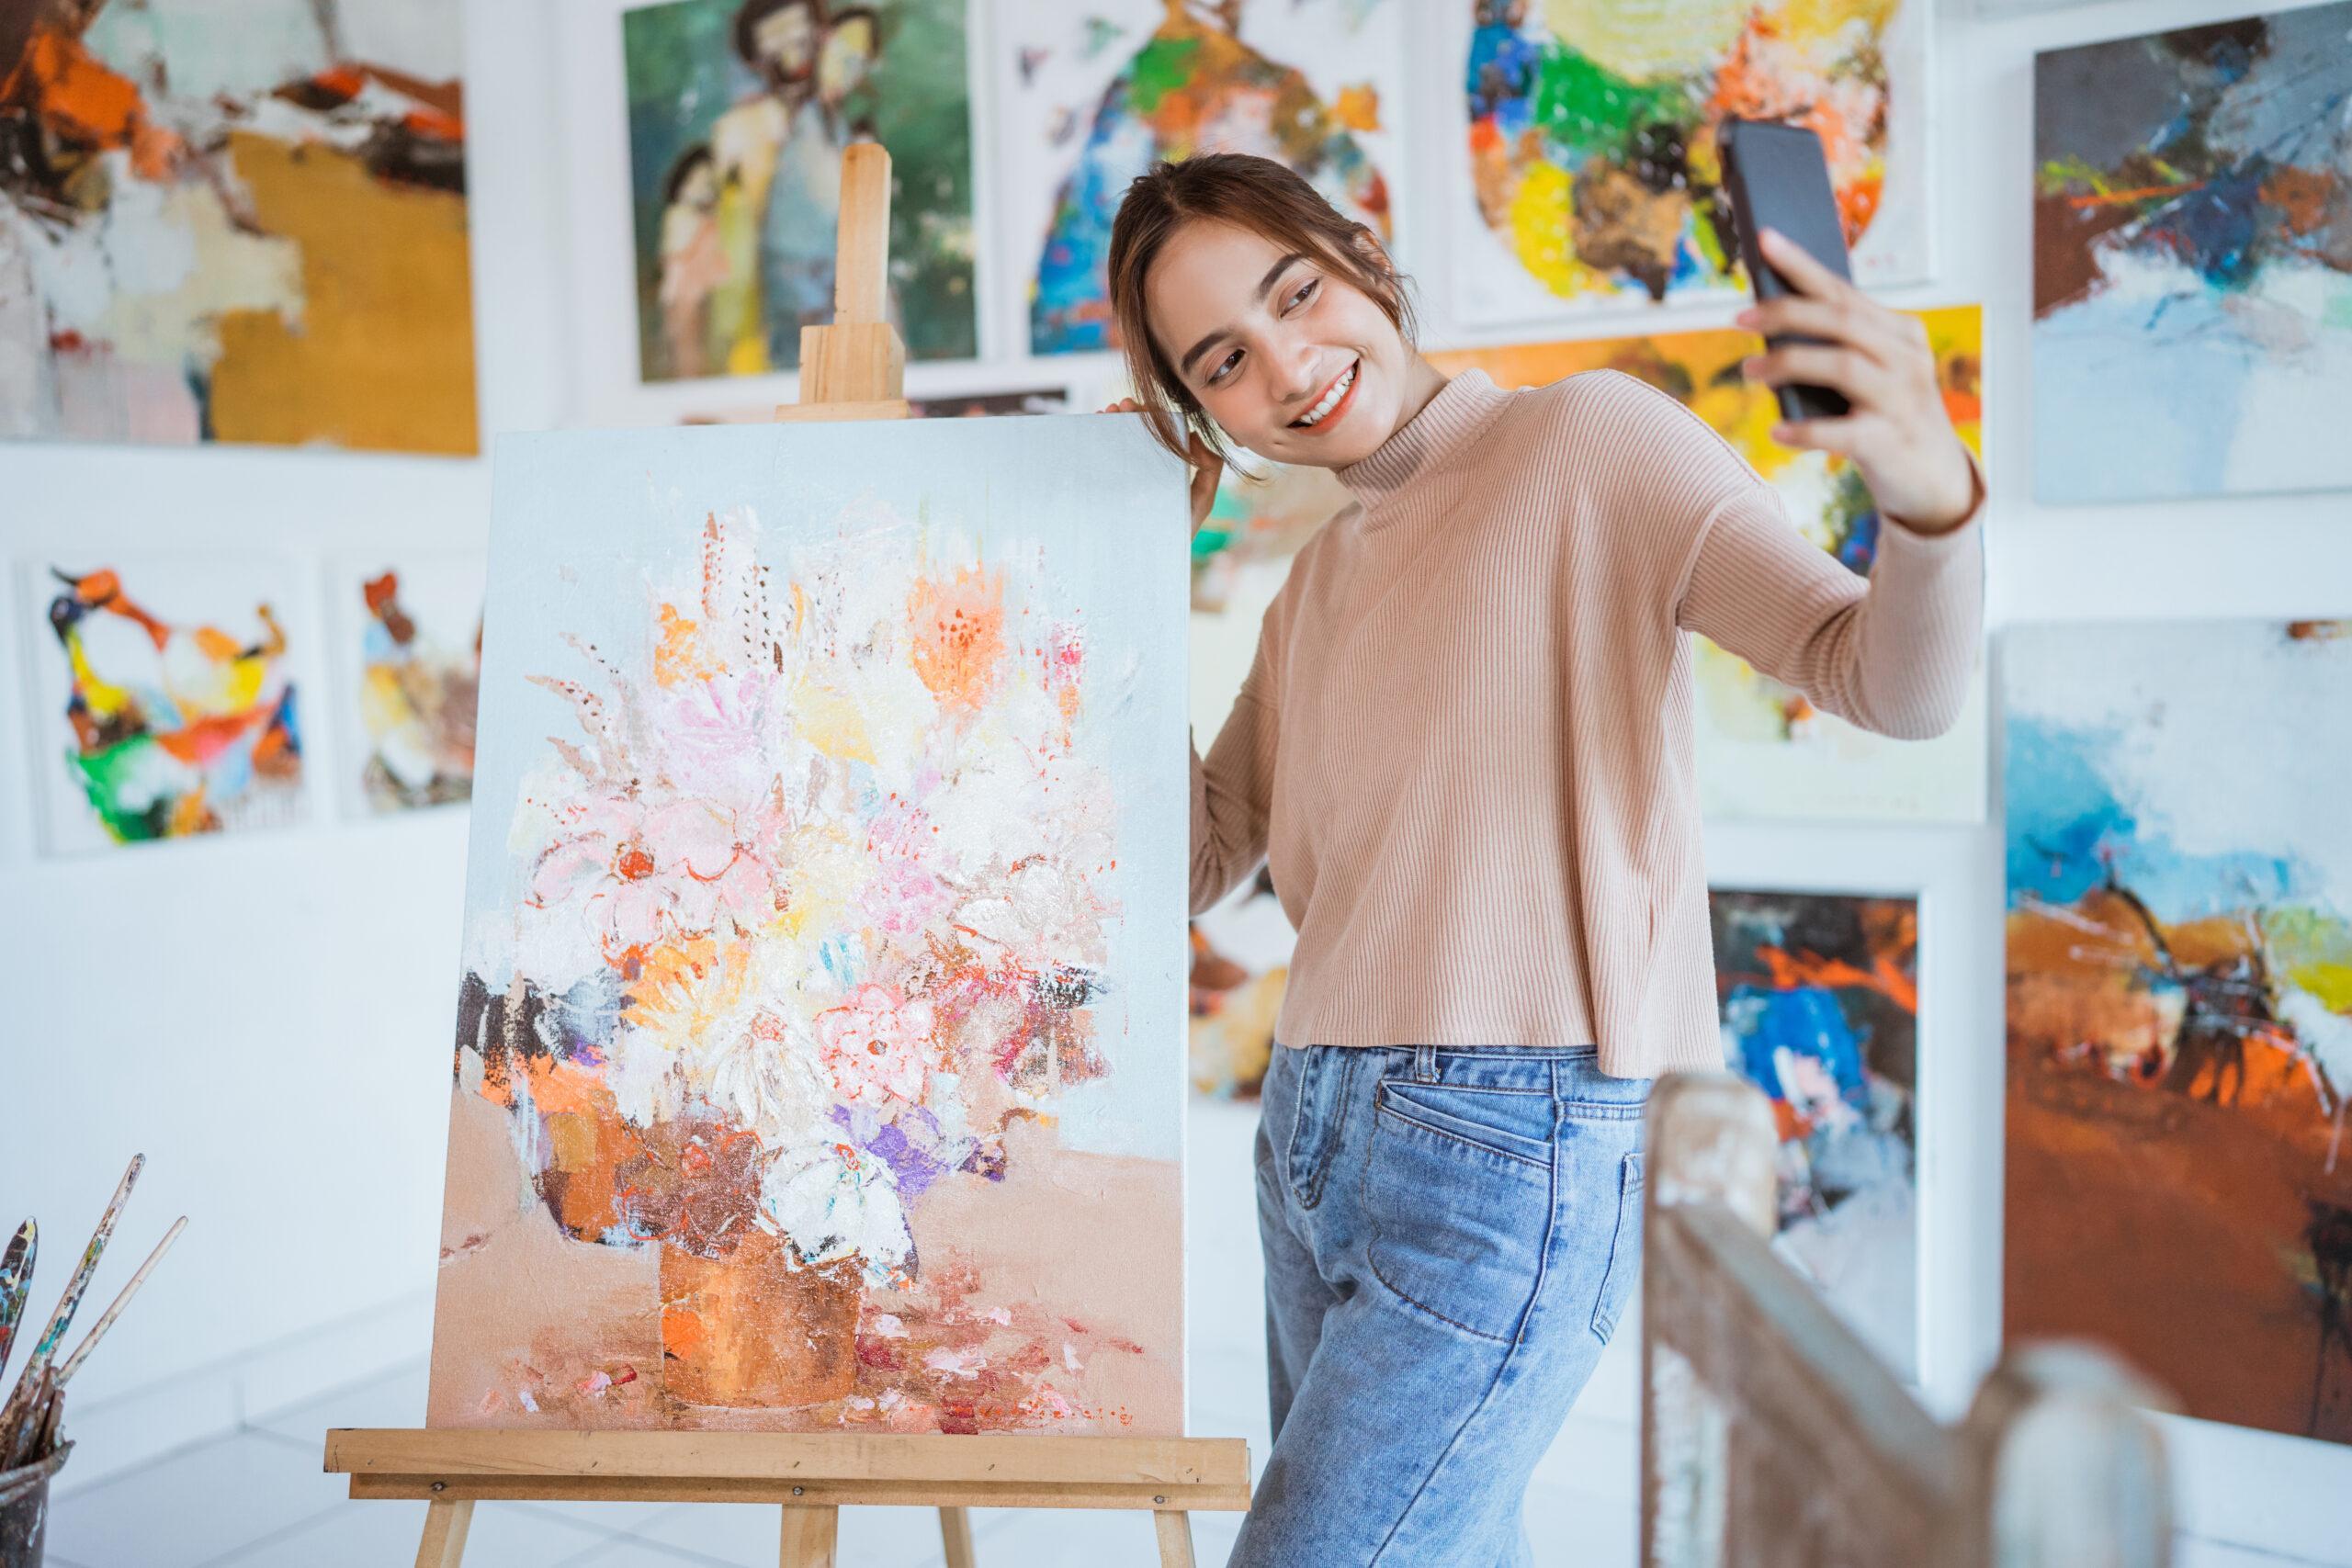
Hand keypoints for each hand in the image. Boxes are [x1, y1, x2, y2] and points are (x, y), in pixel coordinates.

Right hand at [1102, 397, 1223, 537]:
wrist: (1151, 561)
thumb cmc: (1179, 532)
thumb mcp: (1202, 501)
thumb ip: (1209, 470)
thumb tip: (1196, 436)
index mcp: (1167, 467)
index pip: (1159, 435)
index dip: (1150, 417)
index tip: (1139, 407)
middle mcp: (1146, 469)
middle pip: (1137, 434)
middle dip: (1128, 416)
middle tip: (1121, 406)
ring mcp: (1126, 479)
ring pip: (1118, 443)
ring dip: (1112, 423)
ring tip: (1108, 413)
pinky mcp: (1108, 490)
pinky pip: (1101, 460)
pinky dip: (1097, 440)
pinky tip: (1096, 426)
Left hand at [1735, 228, 1978, 533]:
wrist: (1933, 479)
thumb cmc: (1883, 418)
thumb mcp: (1868, 375)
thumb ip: (1833, 349)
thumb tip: (1767, 325)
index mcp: (1899, 332)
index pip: (1843, 292)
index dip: (1801, 266)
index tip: (1763, 239)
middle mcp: (1906, 358)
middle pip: (1842, 320)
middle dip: (1786, 312)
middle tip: (1739, 318)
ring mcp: (1902, 399)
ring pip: (1842, 365)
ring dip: (1788, 363)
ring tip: (1750, 371)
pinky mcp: (1891, 442)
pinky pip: (1843, 432)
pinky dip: (1805, 431)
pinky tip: (1777, 431)